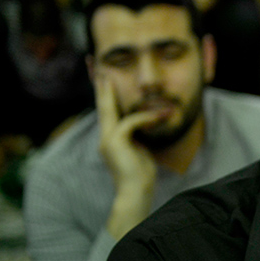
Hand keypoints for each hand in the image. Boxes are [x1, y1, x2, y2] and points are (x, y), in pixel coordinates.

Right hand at [95, 76, 162, 238]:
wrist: (136, 193)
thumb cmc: (141, 175)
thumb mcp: (141, 150)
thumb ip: (138, 135)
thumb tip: (146, 122)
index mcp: (111, 139)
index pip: (107, 112)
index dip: (105, 95)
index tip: (102, 78)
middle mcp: (105, 138)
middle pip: (102, 106)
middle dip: (100, 86)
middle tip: (97, 67)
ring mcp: (108, 140)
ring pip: (111, 110)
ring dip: (121, 96)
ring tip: (126, 82)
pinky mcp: (115, 142)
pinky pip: (131, 122)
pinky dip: (147, 118)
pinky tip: (162, 115)